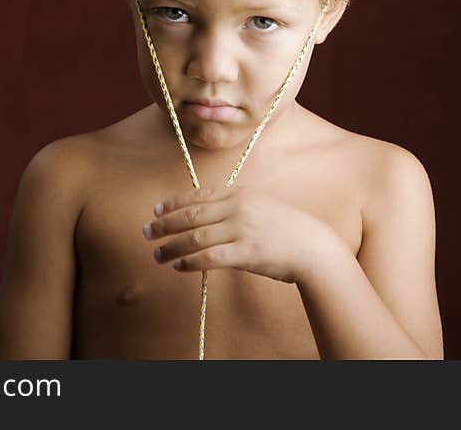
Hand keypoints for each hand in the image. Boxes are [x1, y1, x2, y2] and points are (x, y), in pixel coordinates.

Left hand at [142, 185, 340, 283]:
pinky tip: (179, 266)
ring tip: (157, 255)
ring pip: (195, 237)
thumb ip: (235, 208)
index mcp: (239, 194)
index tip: (156, 209)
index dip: (173, 203)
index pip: (198, 195)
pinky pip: (209, 257)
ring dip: (171, 247)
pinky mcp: (245, 252)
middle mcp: (237, 208)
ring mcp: (241, 229)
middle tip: (146, 232)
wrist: (314, 247)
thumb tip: (206, 217)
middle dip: (164, 224)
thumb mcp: (260, 207)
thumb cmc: (286, 230)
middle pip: (191, 215)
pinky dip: (189, 262)